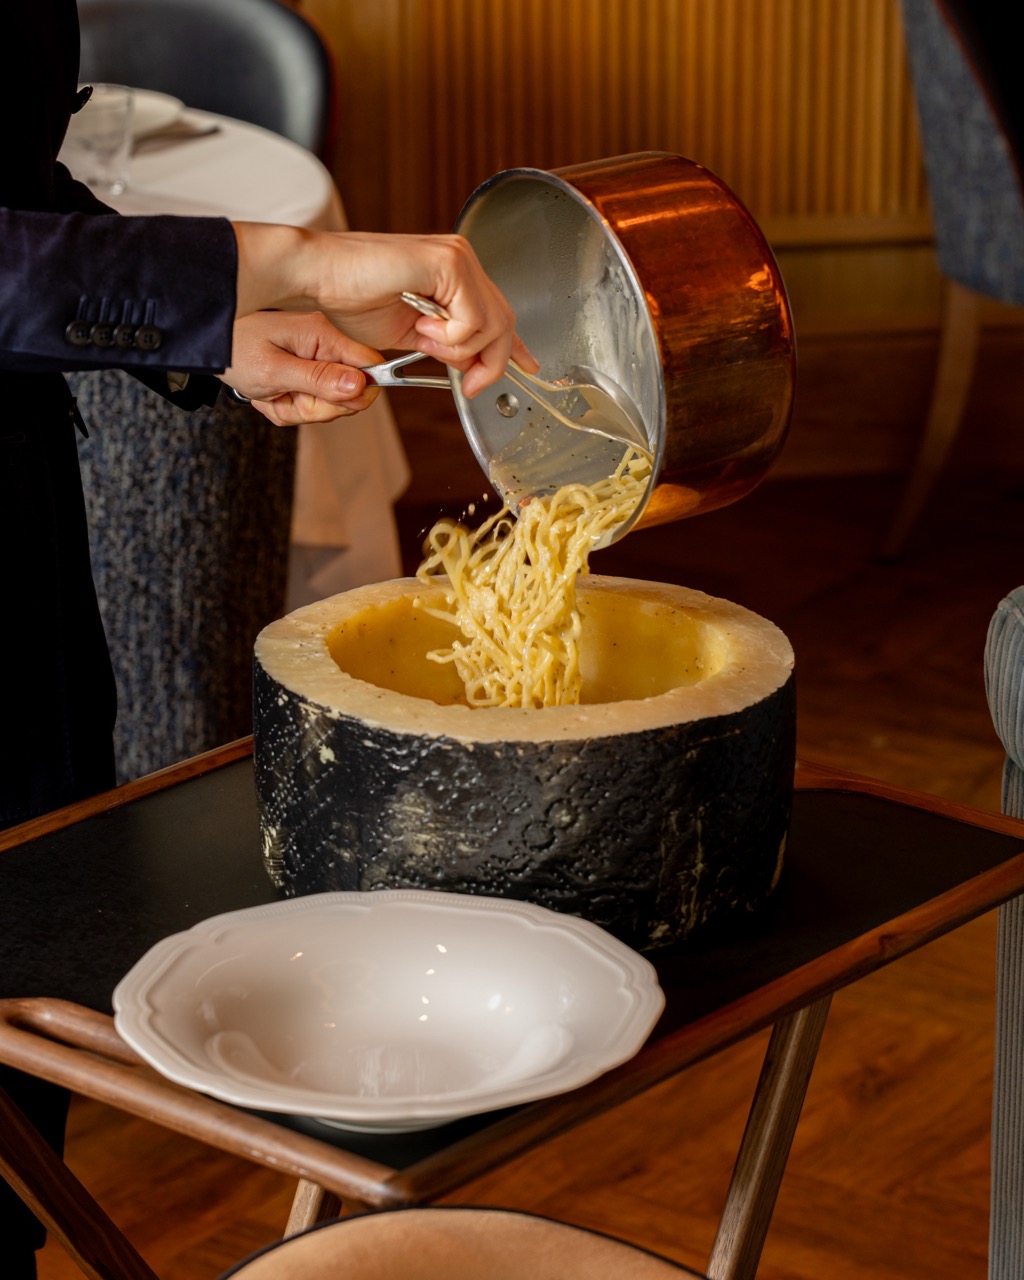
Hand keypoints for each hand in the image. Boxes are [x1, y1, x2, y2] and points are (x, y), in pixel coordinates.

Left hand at [221, 311, 380, 426]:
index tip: (326, 402)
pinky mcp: (308, 369)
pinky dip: (289, 407)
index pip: (370, 366)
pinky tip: (271, 395)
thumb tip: (360, 385)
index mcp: (322, 335)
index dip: (358, 394)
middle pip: (351, 393)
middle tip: (285, 396)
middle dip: (317, 407)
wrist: (207, 345)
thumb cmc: (233, 351)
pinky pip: (311, 402)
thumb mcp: (274, 372)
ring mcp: (317, 357)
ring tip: (273, 394)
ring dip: (299, 409)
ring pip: (329, 404)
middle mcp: (325, 343)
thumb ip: (319, 379)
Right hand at [232, 225, 537, 397]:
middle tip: (467, 382)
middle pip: (504, 322)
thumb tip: (468, 365)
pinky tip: (423, 327)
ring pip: (493, 324)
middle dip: (489, 363)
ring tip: (424, 338)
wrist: (319, 277)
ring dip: (460, 350)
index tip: (528, 366)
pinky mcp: (449, 262)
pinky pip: (473, 319)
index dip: (515, 345)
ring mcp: (458, 258)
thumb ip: (444, 343)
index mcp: (455, 276)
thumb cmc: (350, 298)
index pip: (499, 312)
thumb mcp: (410, 334)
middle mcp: (462, 261)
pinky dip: (451, 337)